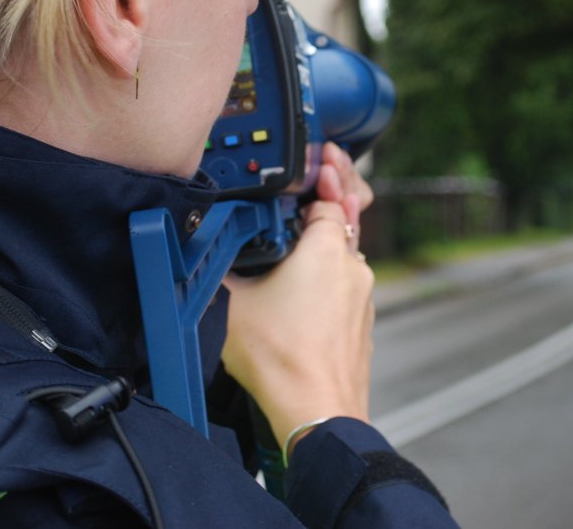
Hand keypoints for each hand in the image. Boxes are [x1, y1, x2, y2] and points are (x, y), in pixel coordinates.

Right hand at [221, 144, 375, 453]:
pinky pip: (345, 290)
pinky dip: (327, 283)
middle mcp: (353, 267)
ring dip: (322, 250)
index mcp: (327, 248)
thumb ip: (226, 266)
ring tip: (293, 251)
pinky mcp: (361, 324)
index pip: (329, 197)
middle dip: (322, 209)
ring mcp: (363, 297)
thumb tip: (209, 252)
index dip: (319, 181)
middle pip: (341, 224)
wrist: (315, 408)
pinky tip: (300, 295)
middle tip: (306, 197)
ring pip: (344, 258)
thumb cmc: (281, 358)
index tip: (315, 165)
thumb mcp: (234, 301)